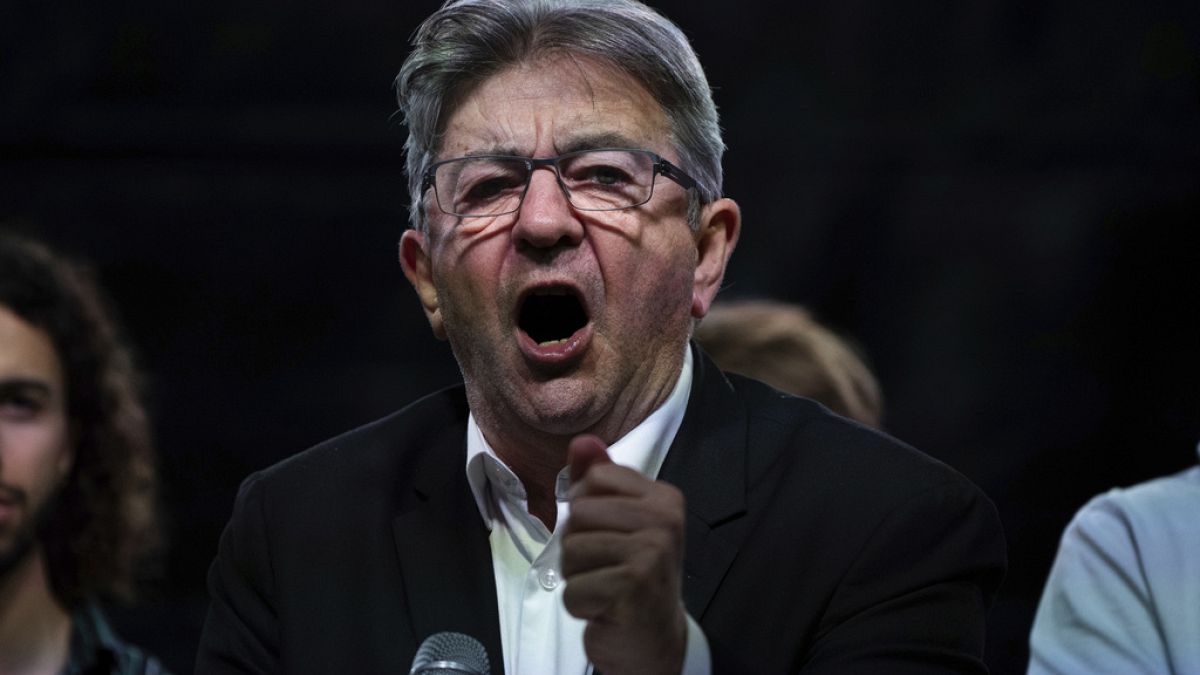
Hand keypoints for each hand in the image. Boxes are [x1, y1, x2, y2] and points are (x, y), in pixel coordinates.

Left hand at [561, 435, 687, 674]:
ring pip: (571, 551)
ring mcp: (652, 554)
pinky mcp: (634, 587)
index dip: (584, 508)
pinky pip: (574, 588)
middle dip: (577, 546)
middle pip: (578, 513)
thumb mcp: (617, 521)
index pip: (594, 478)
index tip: (606, 533)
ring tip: (604, 586)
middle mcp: (665, 521)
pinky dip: (580, 604)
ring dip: (577, 577)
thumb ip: (598, 479)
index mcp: (664, 498)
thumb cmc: (632, 574)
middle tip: (605, 567)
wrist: (655, 638)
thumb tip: (582, 441)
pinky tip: (604, 608)